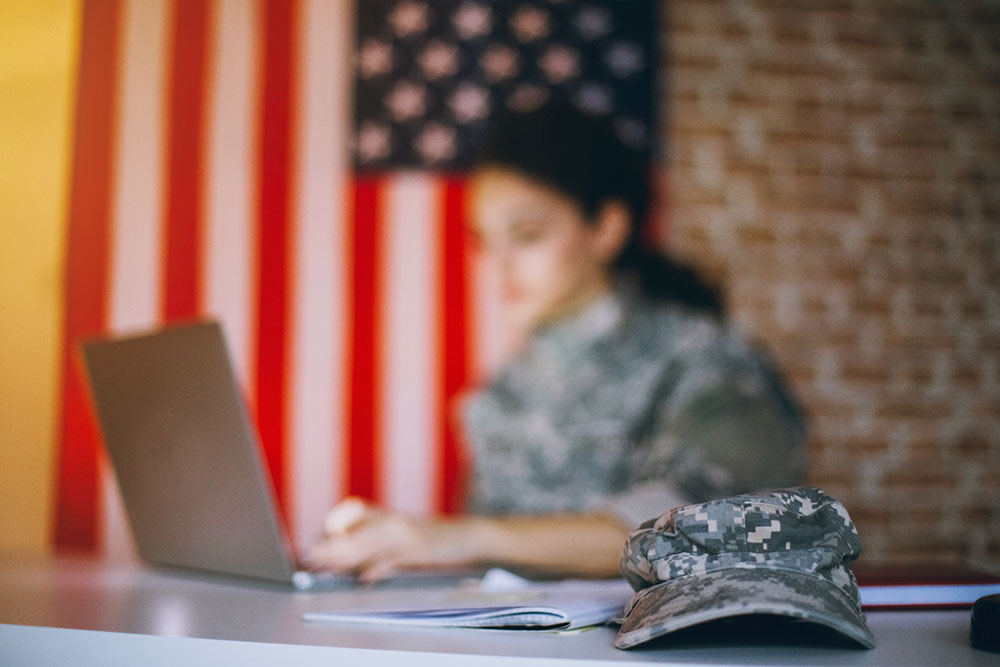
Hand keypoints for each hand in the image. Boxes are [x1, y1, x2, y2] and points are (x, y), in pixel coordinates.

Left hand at [305, 497, 483, 582]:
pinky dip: (378, 568)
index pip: (349, 516)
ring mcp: (404, 535)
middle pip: (352, 534)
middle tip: (305, 558)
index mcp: (385, 516)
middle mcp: (391, 522)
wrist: (468, 534)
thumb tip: (347, 565)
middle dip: (327, 548)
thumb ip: (375, 547)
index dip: (330, 530)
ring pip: (367, 545)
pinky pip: (393, 559)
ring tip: (322, 567)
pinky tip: (365, 577)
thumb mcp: (401, 535)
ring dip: (343, 557)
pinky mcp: (417, 550)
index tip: (311, 548)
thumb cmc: (432, 537)